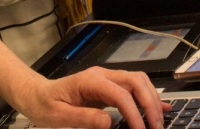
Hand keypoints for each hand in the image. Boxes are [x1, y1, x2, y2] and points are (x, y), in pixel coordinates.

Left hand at [11, 66, 170, 128]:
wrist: (37, 95)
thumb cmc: (45, 104)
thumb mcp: (58, 116)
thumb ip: (83, 118)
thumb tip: (108, 123)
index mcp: (89, 81)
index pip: (120, 94)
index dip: (134, 113)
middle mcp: (101, 75)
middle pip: (136, 82)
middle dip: (150, 104)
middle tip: (156, 127)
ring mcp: (107, 79)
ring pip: (139, 82)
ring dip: (152, 100)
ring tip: (157, 123)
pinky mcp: (110, 87)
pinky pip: (134, 88)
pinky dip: (149, 97)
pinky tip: (162, 108)